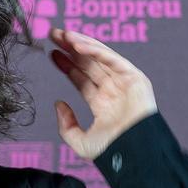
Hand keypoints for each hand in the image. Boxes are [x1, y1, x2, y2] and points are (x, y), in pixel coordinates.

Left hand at [48, 28, 158, 160]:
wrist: (133, 153)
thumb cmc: (112, 152)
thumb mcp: (81, 141)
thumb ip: (66, 125)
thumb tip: (58, 104)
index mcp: (103, 104)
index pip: (82, 78)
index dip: (67, 64)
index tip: (52, 53)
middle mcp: (113, 90)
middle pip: (88, 63)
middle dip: (71, 48)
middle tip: (53, 34)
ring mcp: (124, 83)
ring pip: (99, 57)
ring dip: (80, 43)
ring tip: (62, 34)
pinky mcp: (135, 77)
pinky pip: (112, 59)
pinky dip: (95, 49)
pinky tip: (77, 44)